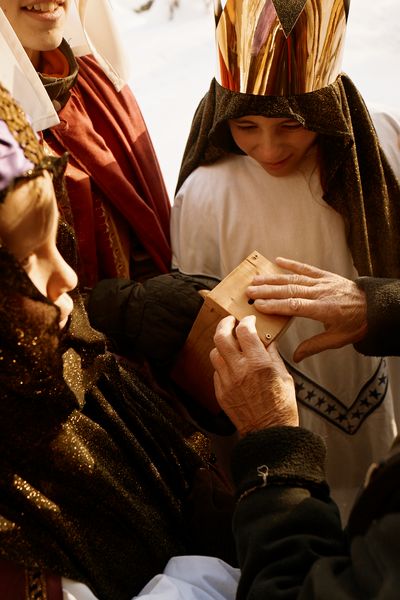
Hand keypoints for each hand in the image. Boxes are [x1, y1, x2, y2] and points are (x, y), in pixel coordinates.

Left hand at [210, 315, 297, 435]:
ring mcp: (227, 381)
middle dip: (225, 324)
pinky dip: (223, 364)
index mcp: (258, 363)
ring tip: (230, 345)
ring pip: (214, 352)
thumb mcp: (284, 375)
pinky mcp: (220, 392)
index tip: (249, 320)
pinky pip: (216, 371)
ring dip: (222, 345)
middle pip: (221, 337)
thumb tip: (267, 340)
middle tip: (230, 322)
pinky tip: (232, 366)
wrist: (269, 432)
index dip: (246, 321)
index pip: (244, 330)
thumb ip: (272, 354)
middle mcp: (239, 370)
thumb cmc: (281, 406)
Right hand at [246, 257, 367, 361]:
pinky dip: (292, 264)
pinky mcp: (326, 276)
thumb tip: (296, 357)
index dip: (275, 305)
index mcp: (324, 309)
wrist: (375, 307)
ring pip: (294, 279)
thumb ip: (314, 346)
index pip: (295, 306)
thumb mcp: (337, 339)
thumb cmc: (356, 324)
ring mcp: (323, 282)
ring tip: (256, 279)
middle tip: (249, 291)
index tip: (259, 305)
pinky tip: (278, 261)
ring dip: (274, 278)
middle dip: (268, 290)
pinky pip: (306, 268)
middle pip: (290, 290)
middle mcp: (321, 293)